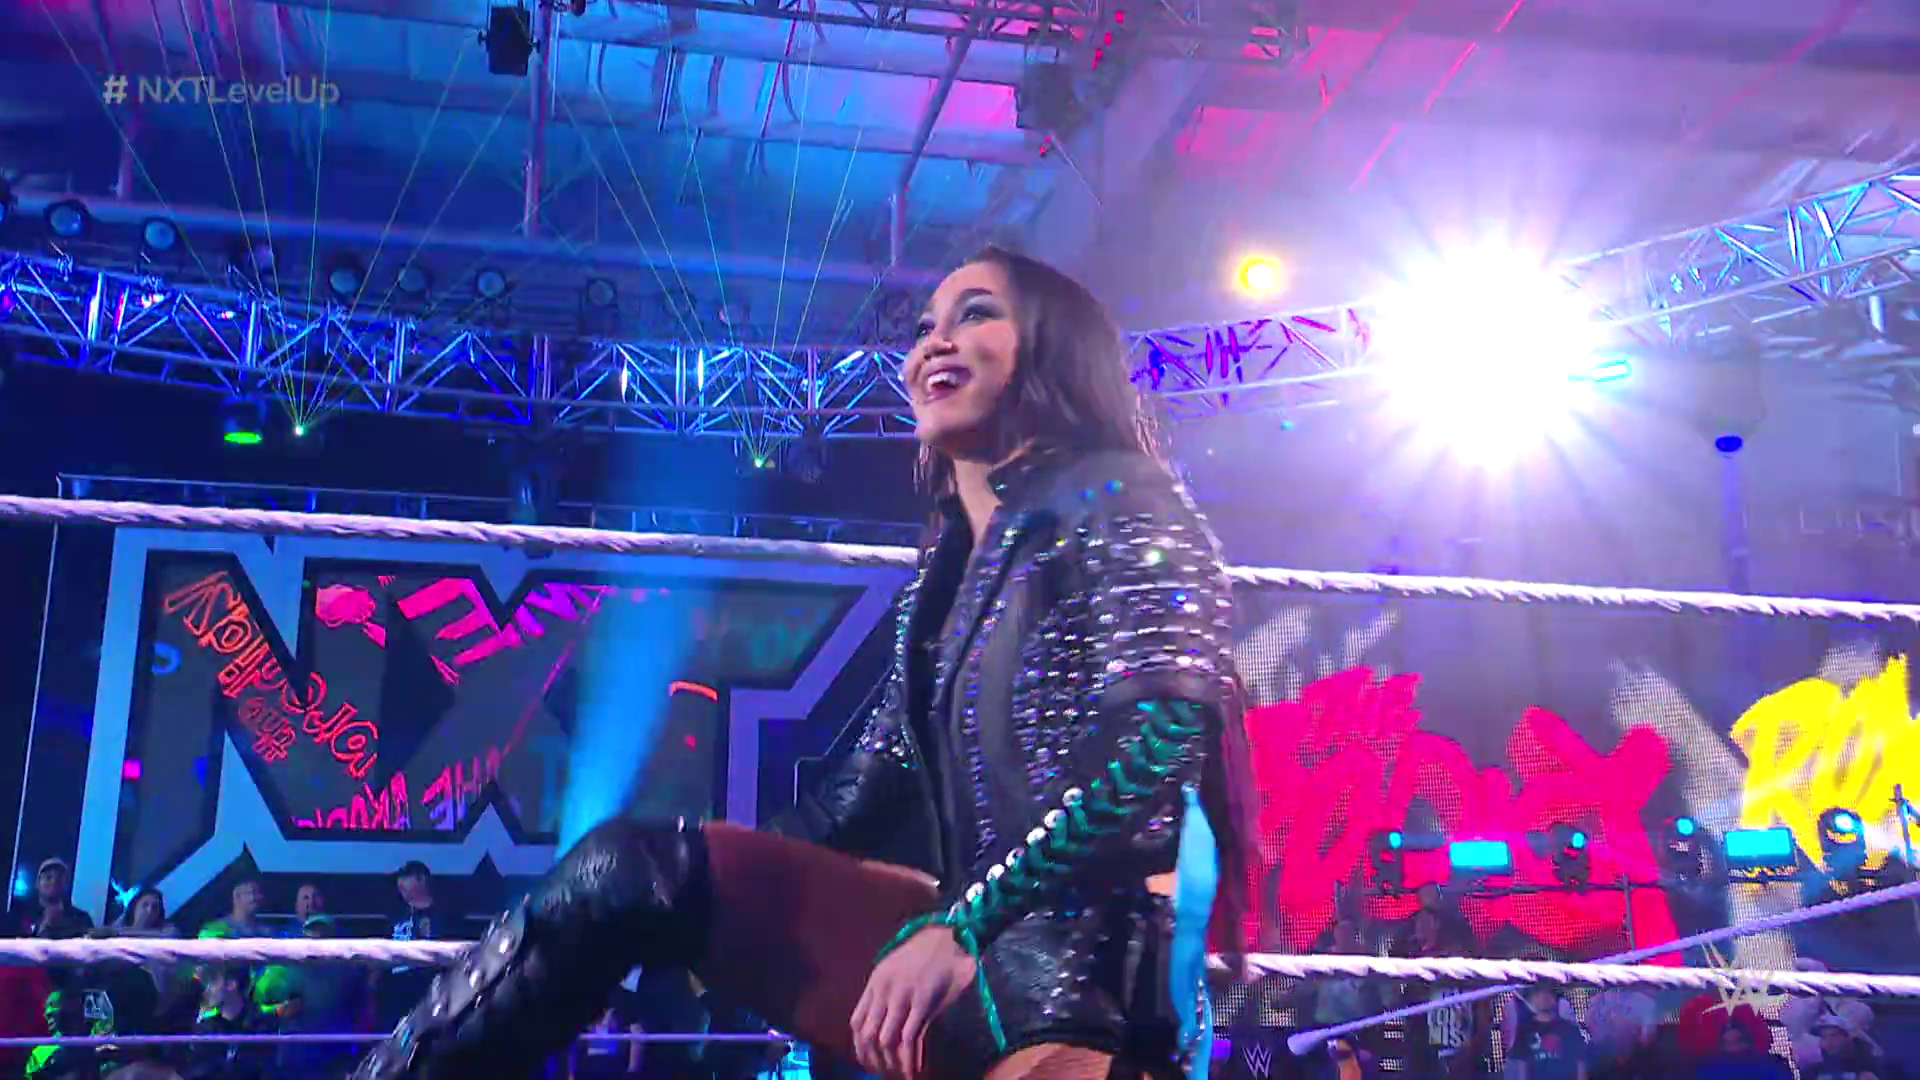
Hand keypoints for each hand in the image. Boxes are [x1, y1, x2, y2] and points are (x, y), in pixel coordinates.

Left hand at [850, 926, 975, 1079]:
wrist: (950, 936)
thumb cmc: (926, 953)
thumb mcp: (896, 968)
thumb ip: (885, 991)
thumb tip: (881, 1021)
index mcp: (875, 983)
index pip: (857, 1023)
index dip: (860, 1047)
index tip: (869, 1062)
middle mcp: (884, 990)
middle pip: (868, 1035)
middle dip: (874, 1060)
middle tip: (885, 1074)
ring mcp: (903, 996)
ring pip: (886, 1040)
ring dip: (892, 1064)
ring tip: (900, 1075)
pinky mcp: (923, 1001)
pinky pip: (909, 1037)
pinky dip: (909, 1058)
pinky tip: (914, 1069)